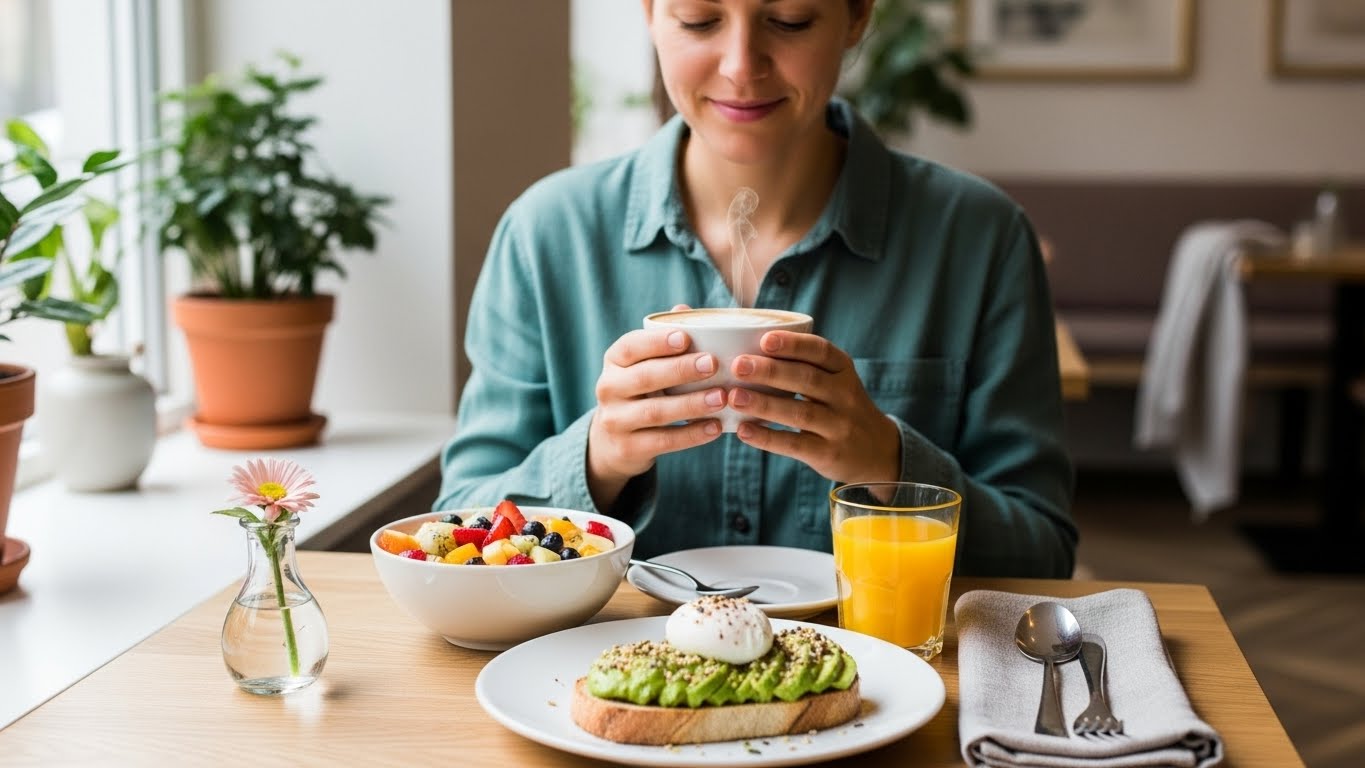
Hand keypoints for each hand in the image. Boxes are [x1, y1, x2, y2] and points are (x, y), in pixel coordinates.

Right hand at [587, 324, 726, 507]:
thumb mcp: (645, 364)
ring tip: (721, 398)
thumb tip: (684, 310)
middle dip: (680, 370)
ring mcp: (615, 420)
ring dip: (691, 404)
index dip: (657, 342)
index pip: (631, 346)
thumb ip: (663, 340)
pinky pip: (663, 441)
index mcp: (614, 361)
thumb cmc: (642, 391)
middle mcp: (608, 388)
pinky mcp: (628, 448)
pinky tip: (715, 427)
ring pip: (655, 412)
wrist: (613, 441)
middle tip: (713, 364)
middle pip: (645, 377)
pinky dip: (691, 435)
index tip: (686, 337)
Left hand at [727, 332, 899, 482]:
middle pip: (807, 379)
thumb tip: (746, 350)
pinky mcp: (828, 453)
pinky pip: (795, 444)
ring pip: (800, 412)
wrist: (878, 451)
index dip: (794, 345)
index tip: (765, 339)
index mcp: (843, 370)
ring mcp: (838, 426)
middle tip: (739, 365)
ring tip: (734, 397)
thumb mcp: (837, 381)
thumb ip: (805, 366)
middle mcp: (845, 396)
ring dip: (765, 404)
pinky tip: (744, 430)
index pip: (821, 351)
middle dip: (771, 371)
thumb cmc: (841, 407)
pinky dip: (768, 437)